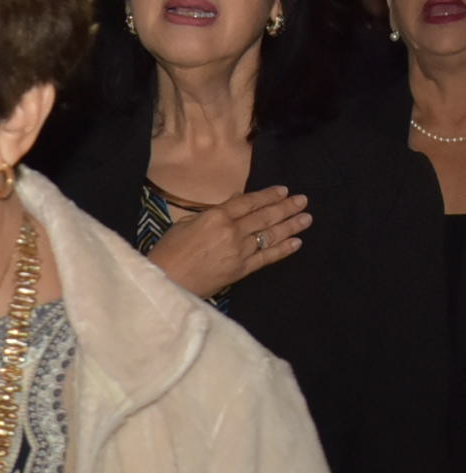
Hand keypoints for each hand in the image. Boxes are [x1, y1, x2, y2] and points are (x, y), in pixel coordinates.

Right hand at [146, 187, 306, 297]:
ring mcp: (240, 251)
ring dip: (291, 225)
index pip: (248, 202)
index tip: (283, 190)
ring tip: (306, 218)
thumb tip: (234, 202)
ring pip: (271, 235)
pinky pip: (268, 257)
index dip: (268, 196)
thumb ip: (211, 213)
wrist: (165, 282)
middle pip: (265, 216)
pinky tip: (296, 242)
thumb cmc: (167, 251)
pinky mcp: (242, 270)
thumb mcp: (184, 224)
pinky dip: (283, 249)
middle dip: (286, 207)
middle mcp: (232, 232)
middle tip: (303, 200)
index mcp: (215, 217)